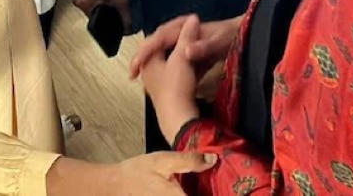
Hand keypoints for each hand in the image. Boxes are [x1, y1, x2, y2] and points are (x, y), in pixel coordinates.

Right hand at [46, 153, 216, 195]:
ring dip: (206, 192)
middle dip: (216, 192)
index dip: (223, 195)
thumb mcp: (163, 161)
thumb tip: (212, 159)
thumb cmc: (137, 172)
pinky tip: (200, 189)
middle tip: (231, 187)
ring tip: (217, 186)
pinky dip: (194, 193)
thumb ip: (188, 160)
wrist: (115, 185)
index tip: (237, 191)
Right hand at [73, 0, 131, 30]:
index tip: (115, 21)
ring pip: (96, 5)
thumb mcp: (121, 0)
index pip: (95, 22)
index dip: (107, 22)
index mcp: (83, 4)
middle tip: (116, 5)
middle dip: (107, 12)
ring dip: (105, 4)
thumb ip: (125, 16)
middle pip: (96, 13)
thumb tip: (128, 28)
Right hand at [130, 14, 239, 80]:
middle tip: (132, 74)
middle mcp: (179, 33)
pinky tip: (160, 82)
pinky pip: (170, 58)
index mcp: (183, 28)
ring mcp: (182, 42)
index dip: (146, 51)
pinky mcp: (186, 52)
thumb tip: (186, 50)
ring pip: (161, 51)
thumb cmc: (229, 36)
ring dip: (150, 62)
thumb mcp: (219, 41)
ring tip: (138, 78)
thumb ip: (204, 47)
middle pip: (156, 43)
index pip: (159, 38)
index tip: (137, 65)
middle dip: (142, 56)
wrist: (239, 34)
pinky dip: (163, 68)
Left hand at [141, 15, 203, 142]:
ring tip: (191, 46)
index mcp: (148, 60)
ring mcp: (156, 83)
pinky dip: (183, 65)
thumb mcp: (183, 57)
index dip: (174, 28)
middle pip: (161, 49)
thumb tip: (193, 19)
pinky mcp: (166, 93)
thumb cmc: (177, 86)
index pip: (157, 37)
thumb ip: (187, 37)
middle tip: (187, 31)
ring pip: (168, 61)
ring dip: (179, 53)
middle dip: (174, 40)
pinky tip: (194, 67)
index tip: (188, 22)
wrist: (179, 118)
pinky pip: (173, 72)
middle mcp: (148, 71)